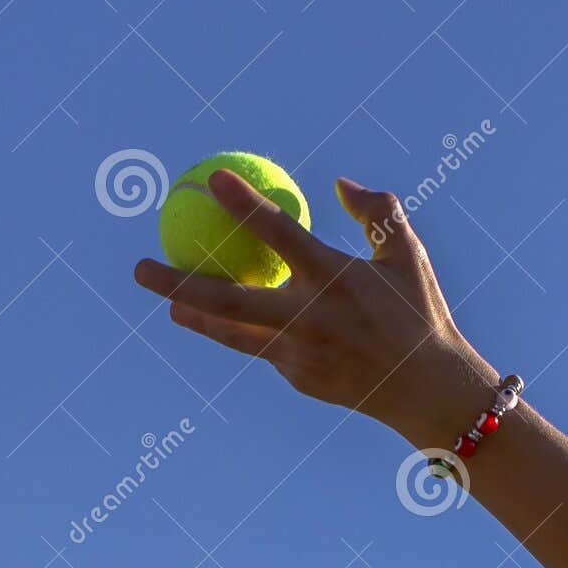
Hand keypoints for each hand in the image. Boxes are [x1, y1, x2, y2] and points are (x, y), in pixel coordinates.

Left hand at [135, 172, 472, 426]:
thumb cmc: (421, 312)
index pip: (278, 233)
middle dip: (174, 282)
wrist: (427, 390)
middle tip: (140, 267)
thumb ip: (378, 211)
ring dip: (193, 317)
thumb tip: (338, 183)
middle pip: (224, 299)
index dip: (242, 203)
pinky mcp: (296, 377)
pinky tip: (237, 328)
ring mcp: (297, 353)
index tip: (211, 177)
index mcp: (334, 279)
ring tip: (167, 306)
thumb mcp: (409, 255)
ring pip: (230, 333)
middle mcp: (307, 317)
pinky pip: (265, 349)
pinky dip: (250, 334)